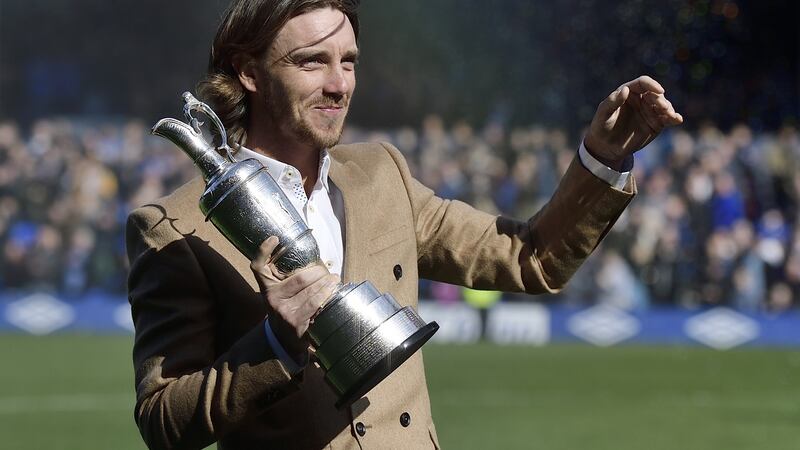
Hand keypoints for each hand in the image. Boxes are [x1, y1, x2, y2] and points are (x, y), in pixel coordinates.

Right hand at [250, 236, 340, 355]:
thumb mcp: (280, 294)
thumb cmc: (286, 309)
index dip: (264, 250)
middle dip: (319, 272)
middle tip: (328, 272)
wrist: (283, 341)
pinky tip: (333, 291)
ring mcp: (284, 311)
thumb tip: (313, 258)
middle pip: (300, 278)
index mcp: (267, 288)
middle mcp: (273, 299)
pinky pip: (316, 304)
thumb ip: (288, 278)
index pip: (258, 266)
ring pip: (311, 291)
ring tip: (335, 279)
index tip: (275, 238)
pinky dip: (327, 295)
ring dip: (327, 283)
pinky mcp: (296, 323)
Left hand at [584, 75, 682, 169]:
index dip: (652, 85)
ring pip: (664, 105)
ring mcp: (650, 111)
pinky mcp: (656, 123)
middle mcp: (642, 99)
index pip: (643, 83)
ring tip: (670, 115)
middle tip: (663, 108)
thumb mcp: (603, 114)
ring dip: (669, 108)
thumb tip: (626, 90)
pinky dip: (674, 118)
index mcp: (629, 92)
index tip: (659, 91)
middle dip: (661, 99)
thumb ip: (612, 102)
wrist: (606, 146)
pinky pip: (667, 119)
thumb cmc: (602, 127)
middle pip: (655, 94)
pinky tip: (678, 119)